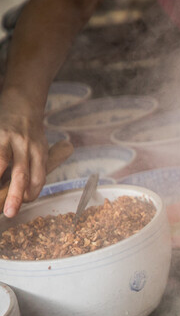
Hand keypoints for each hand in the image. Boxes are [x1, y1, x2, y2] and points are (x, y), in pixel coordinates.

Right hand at [0, 99, 47, 216]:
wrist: (22, 103)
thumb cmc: (31, 133)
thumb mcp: (40, 149)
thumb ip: (34, 168)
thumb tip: (24, 195)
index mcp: (40, 153)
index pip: (39, 178)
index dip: (31, 193)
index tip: (22, 204)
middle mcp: (25, 146)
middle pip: (21, 174)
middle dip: (15, 195)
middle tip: (9, 213)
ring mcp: (7, 138)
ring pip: (1, 162)